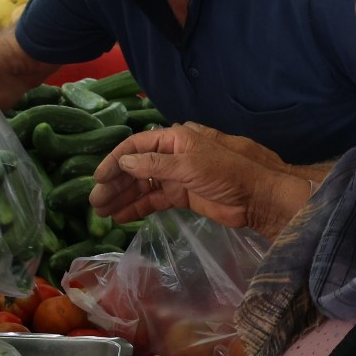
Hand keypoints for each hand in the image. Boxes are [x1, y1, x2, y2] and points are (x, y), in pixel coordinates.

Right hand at [91, 122, 308, 233]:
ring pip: (143, 185)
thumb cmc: (228, 172)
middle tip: (95, 203)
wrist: (260, 197)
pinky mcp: (184, 196)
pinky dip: (138, 207)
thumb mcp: (189, 165)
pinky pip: (155, 200)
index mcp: (174, 138)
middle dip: (115, 184)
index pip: (135, 147)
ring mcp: (177, 176)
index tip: (98, 180)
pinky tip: (122, 216)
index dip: (114, 162)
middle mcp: (172, 155)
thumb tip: (123, 163)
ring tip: (103, 213)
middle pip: (136, 168)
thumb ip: (154, 165)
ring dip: (123, 197)